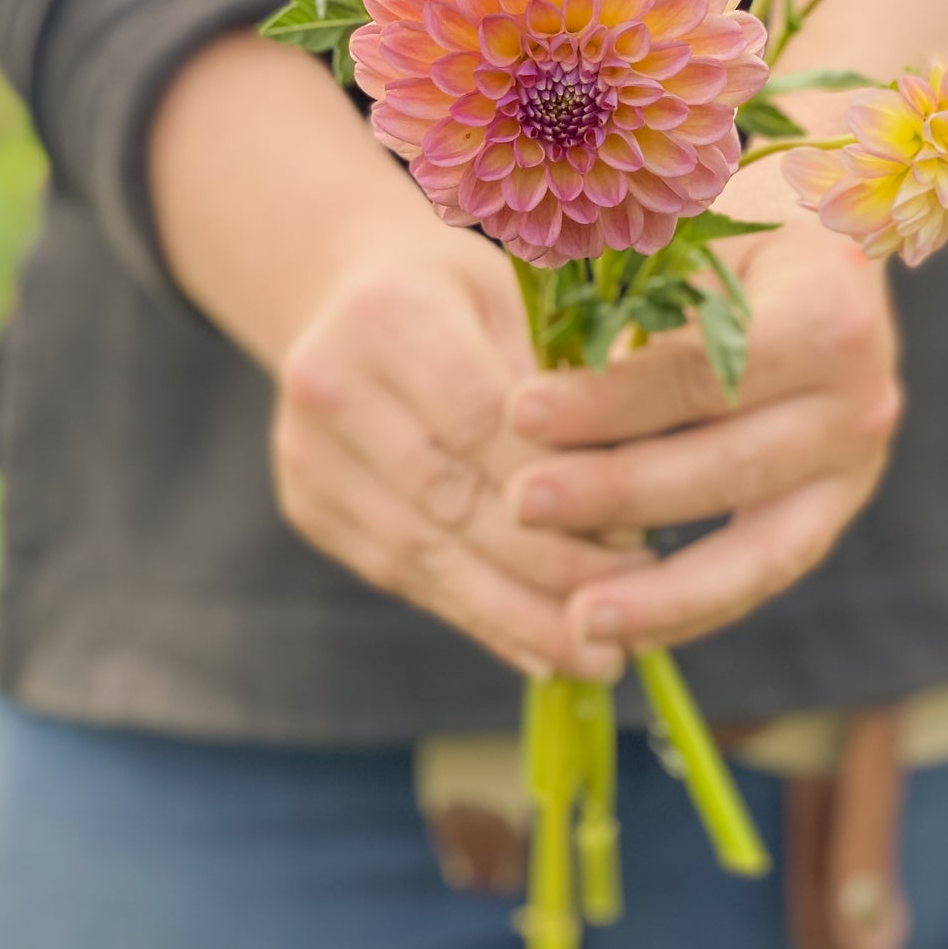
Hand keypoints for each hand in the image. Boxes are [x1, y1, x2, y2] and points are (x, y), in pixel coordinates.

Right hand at [271, 212, 646, 681]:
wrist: (348, 291)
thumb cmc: (466, 292)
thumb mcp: (521, 297)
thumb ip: (565, 381)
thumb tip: (636, 489)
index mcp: (388, 317)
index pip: (480, 421)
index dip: (558, 487)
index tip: (639, 537)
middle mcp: (330, 387)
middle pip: (451, 500)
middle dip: (548, 568)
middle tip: (636, 614)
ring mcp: (308, 456)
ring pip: (426, 556)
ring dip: (517, 615)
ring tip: (599, 657)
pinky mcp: (310, 509)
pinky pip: (405, 576)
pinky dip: (479, 617)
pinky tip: (542, 648)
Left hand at [504, 185, 901, 656]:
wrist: (826, 228)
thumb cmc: (734, 211)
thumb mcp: (689, 220)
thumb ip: (630, 279)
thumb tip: (531, 344)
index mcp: (829, 309)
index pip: (702, 373)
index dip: (607, 398)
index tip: (517, 411)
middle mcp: (862, 395)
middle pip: (724, 464)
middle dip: (613, 492)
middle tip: (520, 503)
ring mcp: (856, 459)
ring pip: (757, 545)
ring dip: (660, 589)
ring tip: (573, 616)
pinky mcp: (836, 502)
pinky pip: (766, 568)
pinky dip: (695, 606)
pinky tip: (621, 626)